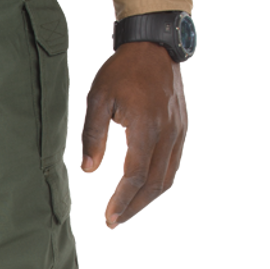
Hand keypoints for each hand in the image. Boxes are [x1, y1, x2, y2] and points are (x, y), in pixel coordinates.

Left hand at [76, 40, 188, 230]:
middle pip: (154, 184)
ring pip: (167, 178)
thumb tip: (88, 172)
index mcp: (146, 127)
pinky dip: (158, 183)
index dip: (121, 200)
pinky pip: (173, 165)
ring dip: (147, 199)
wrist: (153, 45)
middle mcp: (168, 133)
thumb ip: (92, 137)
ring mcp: (178, 131)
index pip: (135, 175)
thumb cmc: (122, 71)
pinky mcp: (181, 129)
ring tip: (126, 212)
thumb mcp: (98, 100)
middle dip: (133, 207)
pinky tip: (142, 191)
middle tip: (114, 223)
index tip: (108, 218)